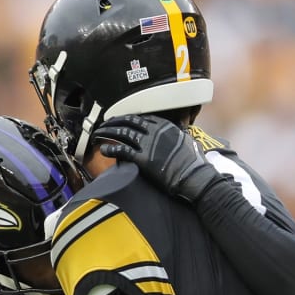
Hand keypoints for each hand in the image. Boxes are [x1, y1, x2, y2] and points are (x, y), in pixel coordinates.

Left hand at [93, 114, 224, 203]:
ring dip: (107, 133)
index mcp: (165, 126)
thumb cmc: (194, 163)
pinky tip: (103, 149)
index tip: (119, 119)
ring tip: (98, 135)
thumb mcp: (189, 141)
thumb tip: (181, 129)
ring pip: (122, 134)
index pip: (141, 117)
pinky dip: (110, 149)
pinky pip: (122, 151)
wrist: (195, 177)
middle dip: (113, 122)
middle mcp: (155, 132)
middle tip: (104, 125)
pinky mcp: (143, 159)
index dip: (127, 117)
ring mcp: (148, 145)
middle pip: (128, 122)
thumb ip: (180, 133)